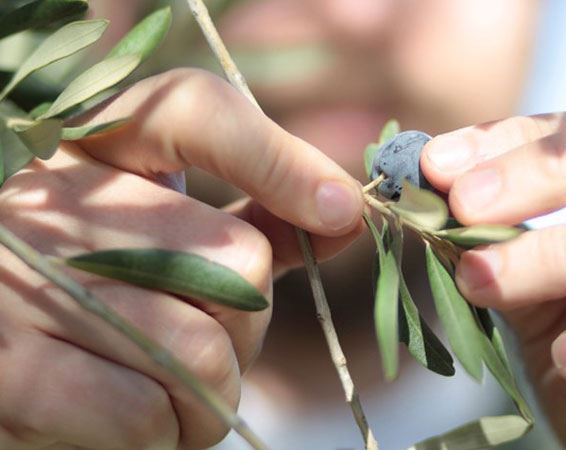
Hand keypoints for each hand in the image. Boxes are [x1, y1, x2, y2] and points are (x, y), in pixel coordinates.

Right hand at [0, 68, 363, 449]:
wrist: (10, 367)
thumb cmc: (107, 299)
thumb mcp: (170, 240)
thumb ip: (254, 221)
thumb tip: (345, 214)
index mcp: (91, 150)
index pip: (192, 110)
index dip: (279, 158)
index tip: (343, 209)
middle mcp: (48, 200)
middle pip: (235, 258)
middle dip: (246, 324)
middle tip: (204, 339)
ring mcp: (21, 282)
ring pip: (201, 349)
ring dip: (213, 390)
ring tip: (171, 387)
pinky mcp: (11, 372)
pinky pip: (148, 412)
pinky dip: (168, 431)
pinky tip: (141, 419)